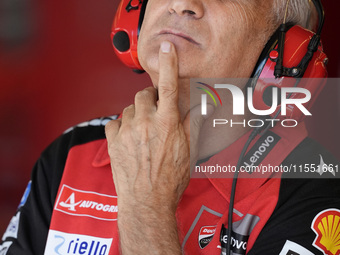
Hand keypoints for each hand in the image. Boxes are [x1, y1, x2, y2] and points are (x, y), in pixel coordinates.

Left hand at [105, 41, 208, 253]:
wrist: (146, 202)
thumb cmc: (170, 180)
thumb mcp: (189, 151)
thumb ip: (194, 124)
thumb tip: (201, 107)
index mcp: (167, 123)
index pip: (168, 86)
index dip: (169, 64)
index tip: (167, 48)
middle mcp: (146, 123)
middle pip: (144, 94)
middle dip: (150, 99)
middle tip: (155, 112)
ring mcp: (127, 131)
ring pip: (129, 108)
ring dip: (136, 114)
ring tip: (143, 131)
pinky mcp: (112, 141)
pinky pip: (114, 123)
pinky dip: (122, 126)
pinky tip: (129, 137)